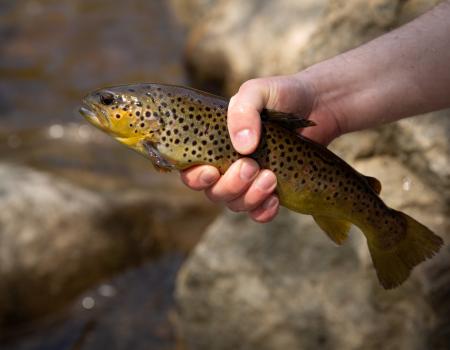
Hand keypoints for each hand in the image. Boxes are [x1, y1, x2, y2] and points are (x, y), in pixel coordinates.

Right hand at [181, 75, 342, 221]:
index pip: (191, 170)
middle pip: (214, 192)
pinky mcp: (270, 191)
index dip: (195, 177)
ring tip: (271, 177)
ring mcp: (248, 181)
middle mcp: (227, 165)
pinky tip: (275, 199)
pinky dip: (264, 211)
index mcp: (213, 144)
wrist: (317, 105)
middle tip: (251, 166)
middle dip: (230, 185)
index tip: (212, 171)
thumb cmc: (281, 94)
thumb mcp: (258, 92)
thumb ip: (244, 110)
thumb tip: (242, 147)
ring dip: (250, 197)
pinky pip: (258, 213)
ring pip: (236, 204)